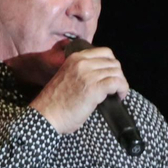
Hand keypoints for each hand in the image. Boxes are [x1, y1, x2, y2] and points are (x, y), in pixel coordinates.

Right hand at [12, 40, 128, 134]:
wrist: (46, 116)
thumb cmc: (55, 102)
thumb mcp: (67, 76)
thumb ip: (82, 72)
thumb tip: (100, 75)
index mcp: (75, 58)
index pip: (105, 52)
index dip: (112, 65)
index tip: (110, 76)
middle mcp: (82, 62)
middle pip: (113, 62)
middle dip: (118, 75)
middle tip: (115, 88)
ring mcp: (88, 74)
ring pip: (117, 72)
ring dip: (121, 84)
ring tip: (117, 94)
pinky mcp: (94, 88)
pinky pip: (117, 83)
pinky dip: (122, 90)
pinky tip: (119, 97)